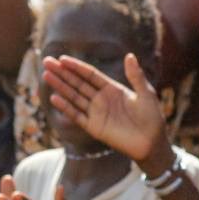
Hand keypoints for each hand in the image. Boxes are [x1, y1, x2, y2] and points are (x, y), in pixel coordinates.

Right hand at [41, 52, 165, 163]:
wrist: (152, 143)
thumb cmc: (152, 117)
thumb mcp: (146, 93)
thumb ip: (136, 76)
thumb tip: (130, 55)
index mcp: (112, 89)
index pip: (90, 74)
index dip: (76, 67)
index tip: (62, 59)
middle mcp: (101, 99)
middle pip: (77, 83)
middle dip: (62, 73)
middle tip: (46, 62)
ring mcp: (96, 113)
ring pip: (73, 97)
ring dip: (60, 87)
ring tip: (46, 75)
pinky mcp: (94, 128)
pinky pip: (77, 116)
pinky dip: (66, 108)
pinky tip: (54, 98)